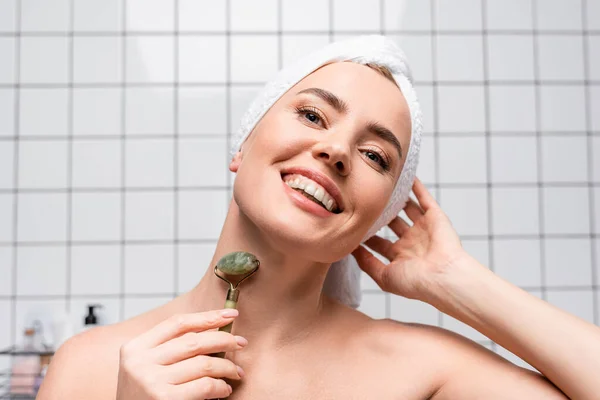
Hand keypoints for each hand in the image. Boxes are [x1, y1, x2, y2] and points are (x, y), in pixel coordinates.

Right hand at [116, 309, 246, 399]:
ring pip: (203, 364)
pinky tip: (225, 388)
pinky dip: (220, 386)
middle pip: (193, 341)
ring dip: (226, 366)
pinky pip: (204, 386)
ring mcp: (151, 382)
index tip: (230, 314)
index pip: (178, 323)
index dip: (207, 316)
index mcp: (135, 348)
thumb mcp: (145, 367)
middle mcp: (140, 363)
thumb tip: (214, 330)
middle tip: (241, 342)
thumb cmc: (142, 396)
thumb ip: (169, 349)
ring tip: (236, 371)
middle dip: (224, 339)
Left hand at [352, 177, 470, 302]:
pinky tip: (405, 175)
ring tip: (382, 185)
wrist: (443, 277)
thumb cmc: (415, 282)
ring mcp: (424, 229)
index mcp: (401, 257)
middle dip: (379, 213)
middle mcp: (412, 242)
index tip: (352, 222)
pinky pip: (424, 198)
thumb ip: (367, 263)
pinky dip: (416, 186)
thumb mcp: (384, 277)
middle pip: (391, 223)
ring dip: (396, 198)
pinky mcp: (436, 217)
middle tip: (363, 200)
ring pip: (407, 209)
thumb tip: (351, 249)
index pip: (379, 243)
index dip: (366, 234)